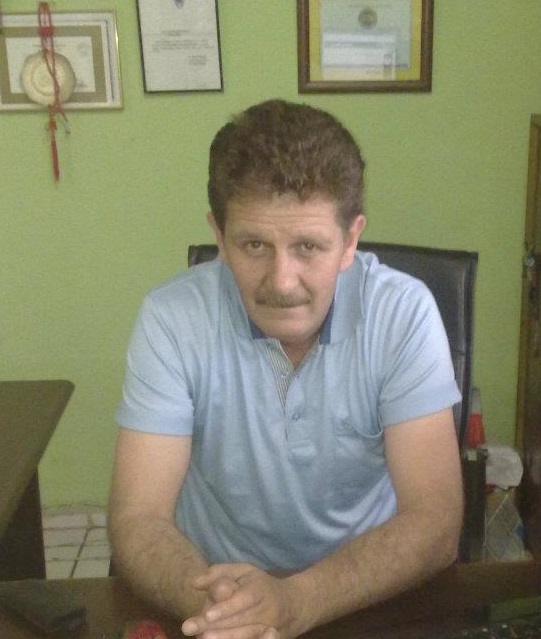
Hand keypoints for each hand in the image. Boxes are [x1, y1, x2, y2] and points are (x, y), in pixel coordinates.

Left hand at [181, 563, 297, 638]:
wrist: (295, 605)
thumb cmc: (261, 586)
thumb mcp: (244, 572)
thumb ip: (219, 574)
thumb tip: (195, 582)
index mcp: (259, 590)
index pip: (242, 599)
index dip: (226, 607)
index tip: (207, 615)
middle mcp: (266, 611)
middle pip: (240, 620)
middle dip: (216, 628)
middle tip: (192, 630)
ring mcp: (270, 629)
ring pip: (247, 636)